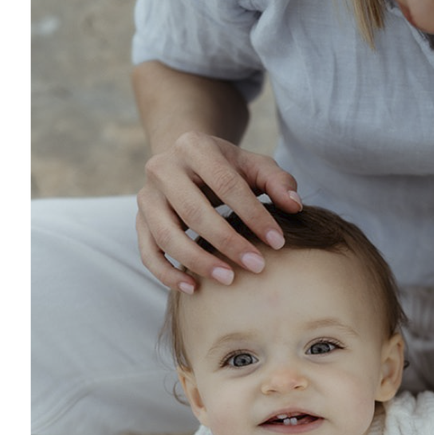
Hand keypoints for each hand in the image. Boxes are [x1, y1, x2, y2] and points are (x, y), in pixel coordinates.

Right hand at [135, 131, 302, 292]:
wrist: (186, 163)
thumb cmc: (228, 168)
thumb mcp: (254, 165)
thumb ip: (278, 181)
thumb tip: (294, 206)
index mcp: (193, 146)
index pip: (226, 183)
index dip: (253, 214)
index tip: (278, 242)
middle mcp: (162, 168)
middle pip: (194, 211)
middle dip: (227, 242)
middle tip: (257, 266)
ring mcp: (147, 197)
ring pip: (166, 235)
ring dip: (198, 261)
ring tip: (229, 279)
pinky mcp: (139, 222)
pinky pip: (148, 253)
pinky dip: (167, 274)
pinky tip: (193, 288)